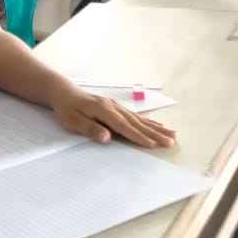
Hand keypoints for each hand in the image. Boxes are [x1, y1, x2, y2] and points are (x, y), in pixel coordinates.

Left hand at [48, 86, 175, 147]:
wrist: (64, 92)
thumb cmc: (67, 109)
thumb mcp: (73, 120)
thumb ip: (90, 128)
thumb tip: (107, 137)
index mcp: (103, 110)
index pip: (124, 127)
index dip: (139, 136)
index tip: (153, 145)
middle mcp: (114, 107)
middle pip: (137, 122)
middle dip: (155, 133)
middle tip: (171, 142)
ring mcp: (117, 106)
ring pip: (139, 119)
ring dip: (156, 128)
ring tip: (172, 135)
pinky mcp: (117, 107)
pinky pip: (136, 116)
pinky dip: (149, 121)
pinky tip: (159, 125)